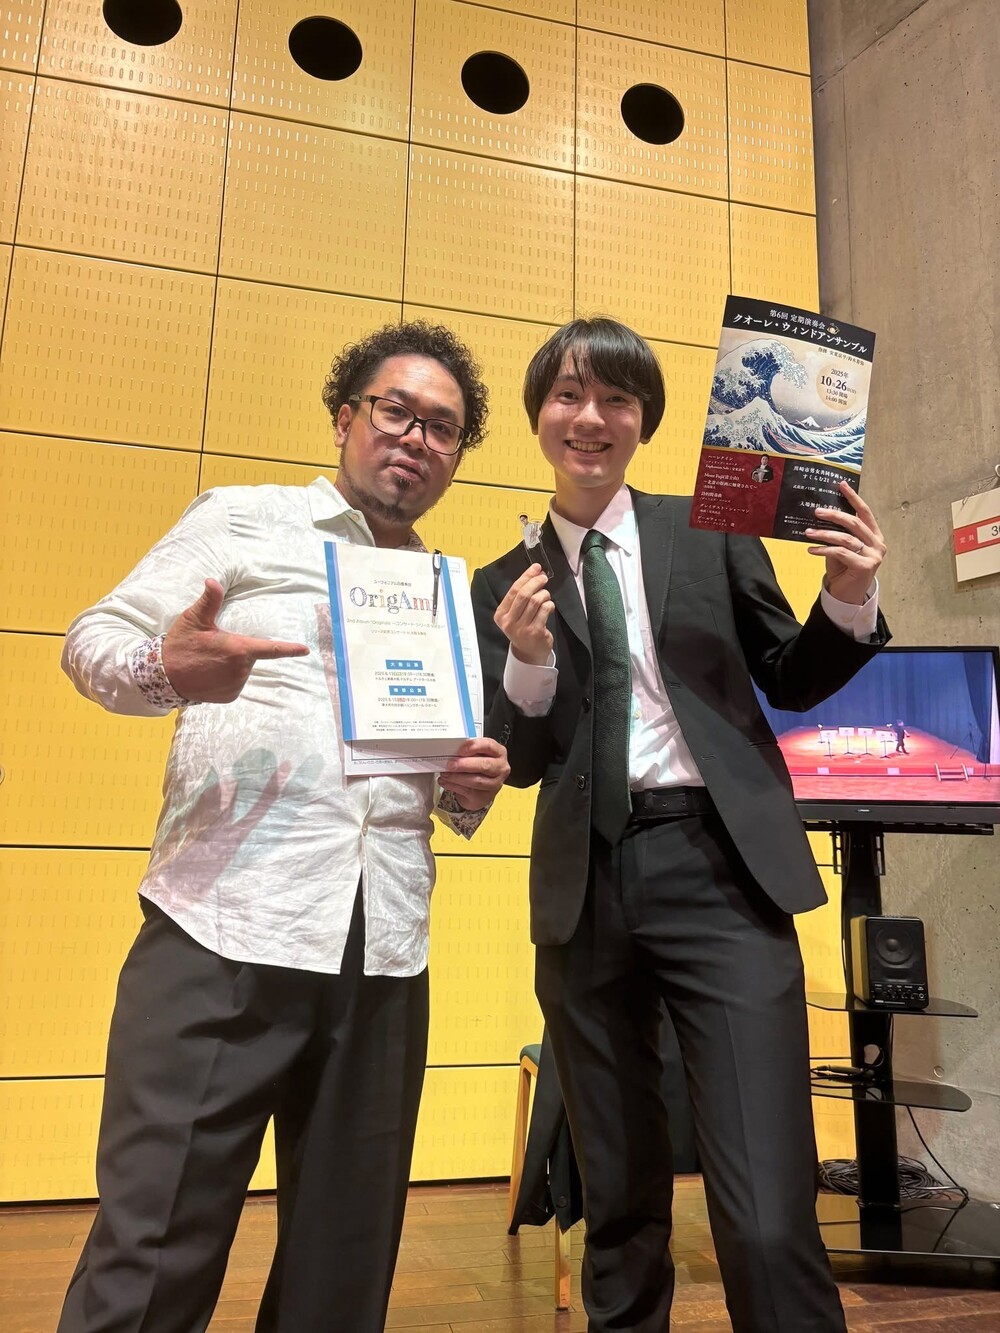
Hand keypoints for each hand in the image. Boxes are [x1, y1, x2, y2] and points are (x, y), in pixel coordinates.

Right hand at [161, 579, 308, 702]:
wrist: (163, 676)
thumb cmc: (180, 644)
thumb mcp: (194, 619)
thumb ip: (209, 601)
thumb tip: (212, 581)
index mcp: (238, 649)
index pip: (271, 649)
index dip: (290, 649)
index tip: (305, 650)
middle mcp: (240, 670)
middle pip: (249, 656)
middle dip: (236, 650)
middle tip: (212, 648)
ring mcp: (235, 685)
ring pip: (241, 670)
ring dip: (231, 665)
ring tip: (207, 662)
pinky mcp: (229, 697)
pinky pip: (234, 684)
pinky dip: (225, 679)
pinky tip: (208, 675)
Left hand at [438, 738, 509, 810]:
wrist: (481, 789)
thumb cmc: (478, 767)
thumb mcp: (476, 755)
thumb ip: (468, 752)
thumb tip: (450, 752)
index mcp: (499, 753)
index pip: (489, 746)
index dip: (474, 746)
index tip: (460, 750)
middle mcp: (500, 768)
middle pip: (485, 765)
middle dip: (465, 764)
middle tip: (450, 764)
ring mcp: (495, 784)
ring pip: (476, 780)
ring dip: (457, 777)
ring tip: (445, 774)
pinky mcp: (484, 797)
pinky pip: (468, 791)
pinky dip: (453, 786)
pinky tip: (445, 781)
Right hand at [494, 564, 554, 664]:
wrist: (528, 652)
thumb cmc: (523, 628)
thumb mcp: (515, 613)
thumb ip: (521, 595)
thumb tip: (535, 573)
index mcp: (501, 615)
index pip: (513, 591)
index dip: (526, 577)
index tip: (535, 568)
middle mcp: (509, 622)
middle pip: (524, 595)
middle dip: (535, 583)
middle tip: (543, 578)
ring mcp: (522, 628)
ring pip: (535, 601)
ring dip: (544, 594)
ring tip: (546, 595)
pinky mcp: (536, 632)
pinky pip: (545, 610)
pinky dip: (549, 605)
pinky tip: (549, 607)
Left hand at [805, 482, 885, 605]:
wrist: (847, 596)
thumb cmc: (843, 569)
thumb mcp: (841, 547)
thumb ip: (839, 533)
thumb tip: (821, 514)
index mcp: (874, 536)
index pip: (865, 512)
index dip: (853, 497)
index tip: (841, 484)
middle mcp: (878, 544)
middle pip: (854, 522)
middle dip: (834, 515)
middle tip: (816, 511)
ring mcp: (873, 556)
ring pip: (845, 538)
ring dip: (824, 534)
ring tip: (808, 532)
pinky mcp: (864, 566)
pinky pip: (840, 552)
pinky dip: (824, 550)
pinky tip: (811, 550)